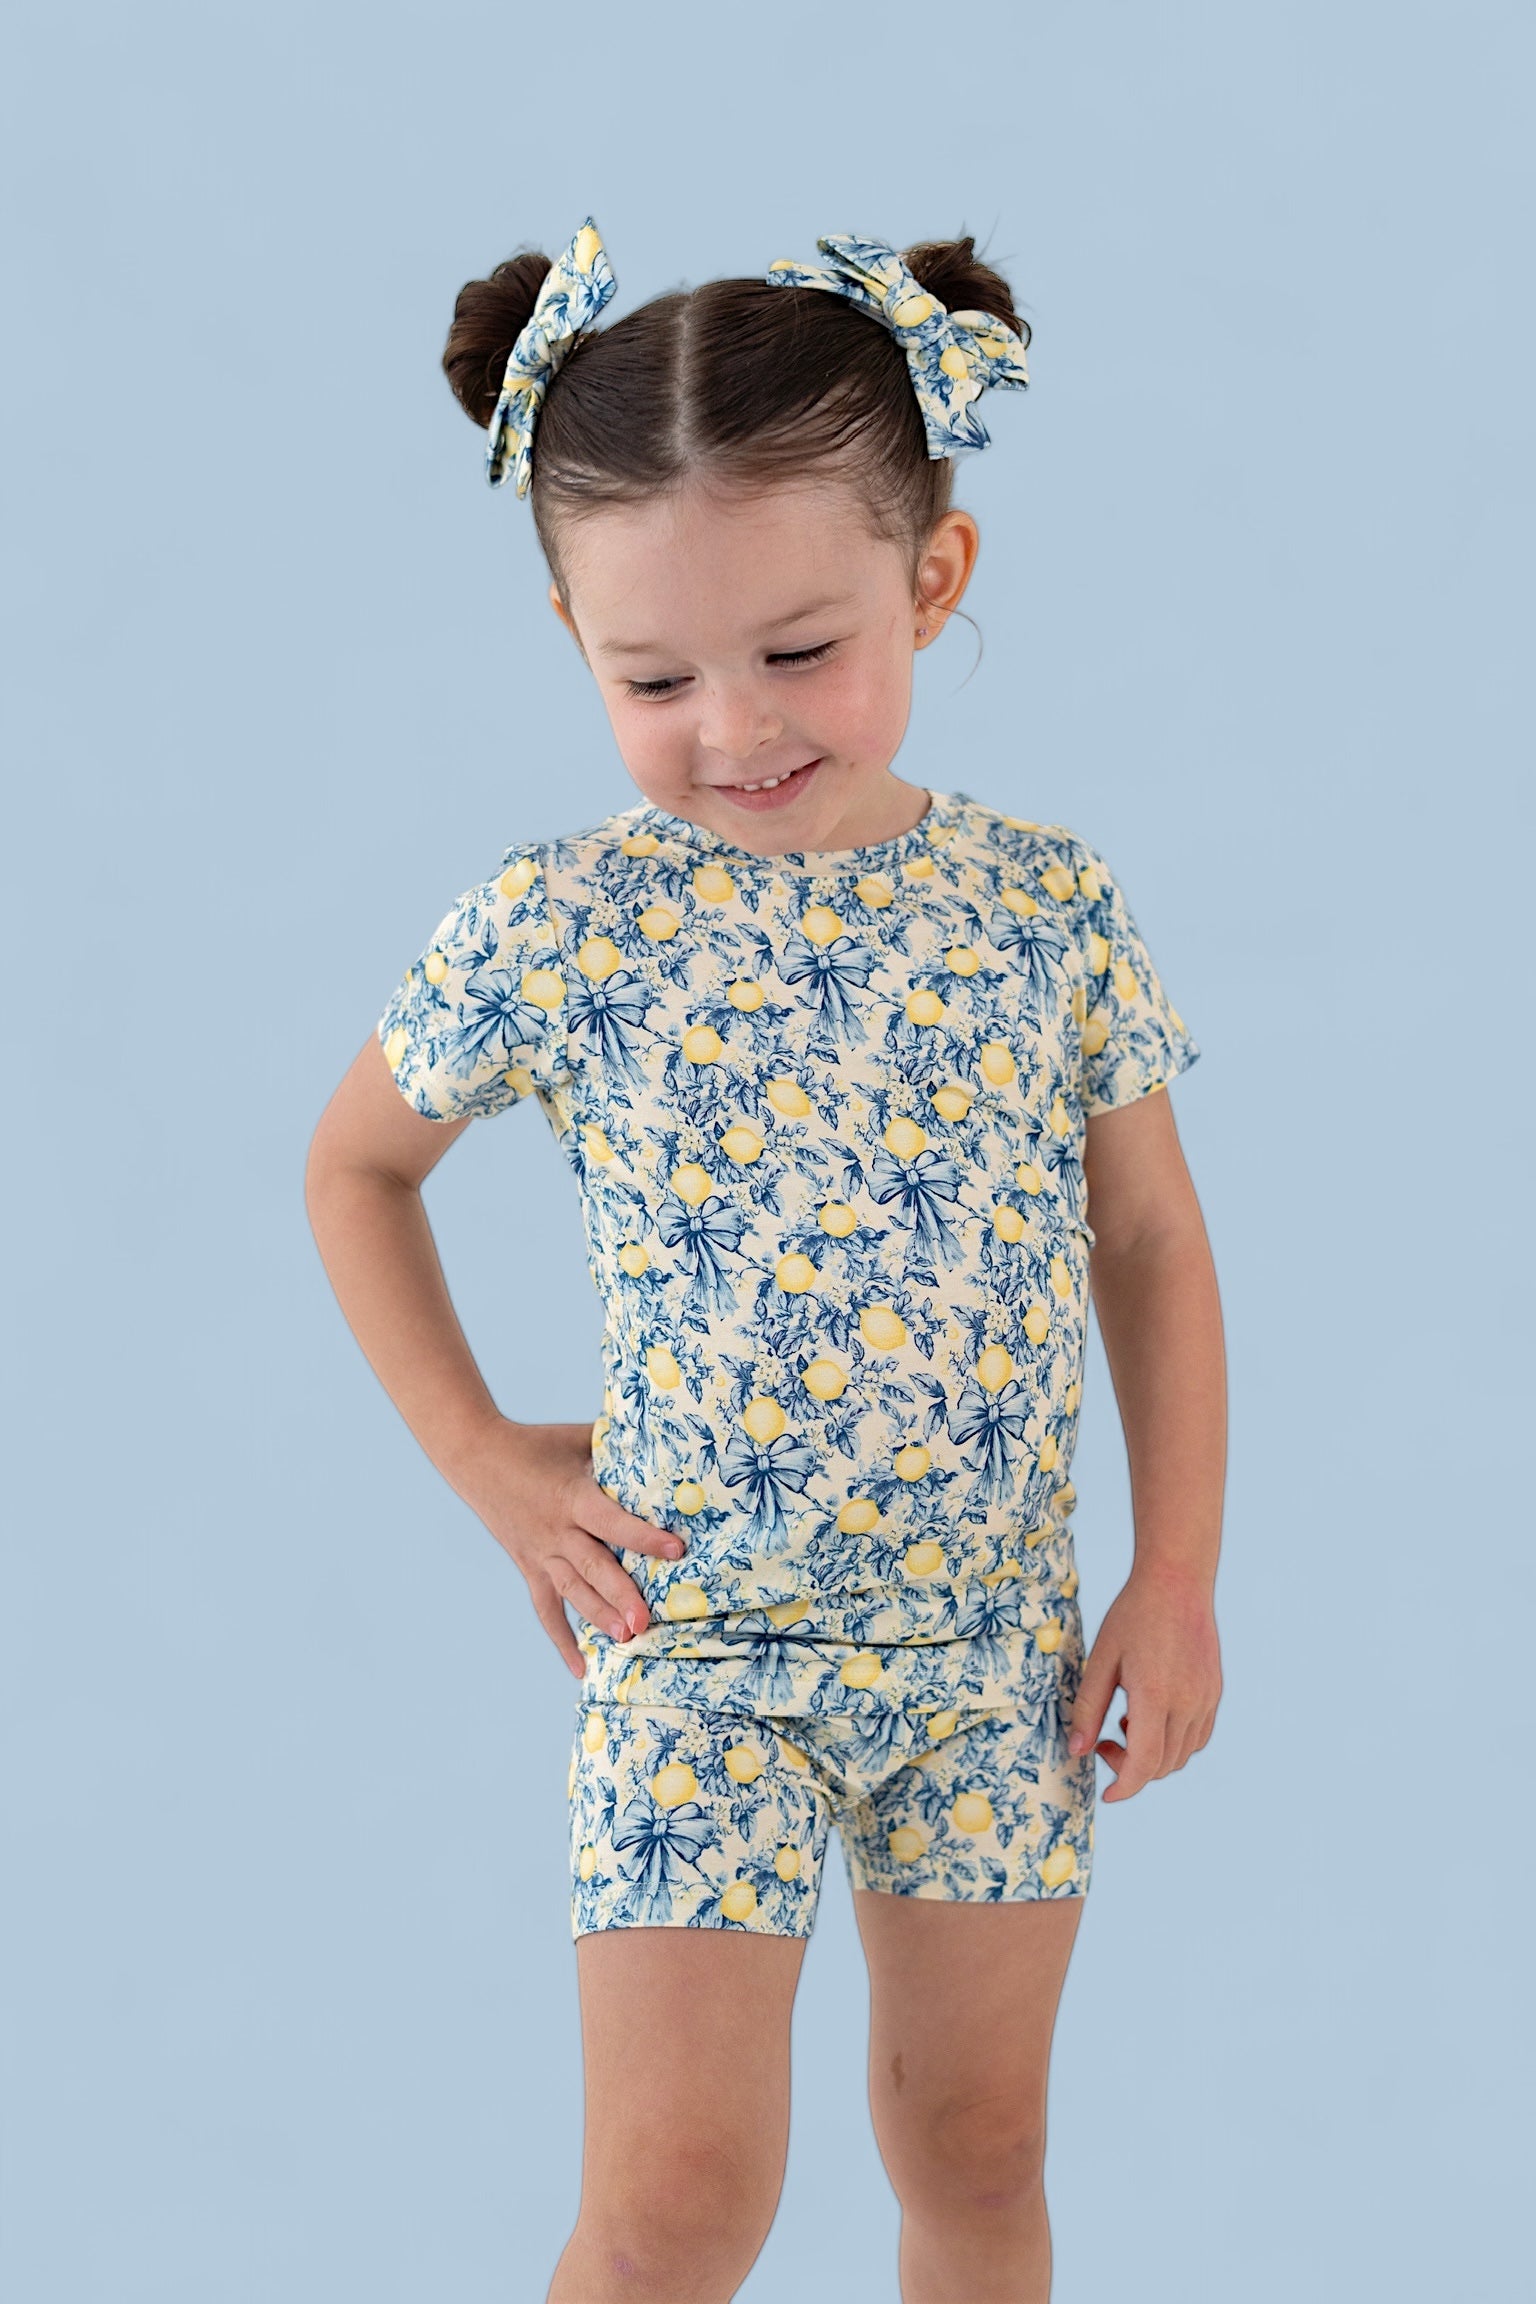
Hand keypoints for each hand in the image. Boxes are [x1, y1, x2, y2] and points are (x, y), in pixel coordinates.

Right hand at [450, 1416, 687, 1679]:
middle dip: (620, 1594)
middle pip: (592, 1566)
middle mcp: (556, 1530)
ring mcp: (540, 1553)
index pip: (611, 1520)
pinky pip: (546, 1608)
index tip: (676, 1549)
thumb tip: (664, 1441)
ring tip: (626, 1639)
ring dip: (599, 1616)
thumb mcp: (577, 1438)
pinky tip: (581, 1669)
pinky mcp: (529, 1567)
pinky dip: (562, 1639)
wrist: (476, 1456)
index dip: (643, 1536)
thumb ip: (618, 1445)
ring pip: (572, 1591)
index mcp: (572, 1496)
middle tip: (646, 1621)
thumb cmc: (536, 1443)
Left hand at [1066, 1568, 1221, 1801]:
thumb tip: (1077, 1750)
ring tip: (1128, 1722)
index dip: (1124, 1786)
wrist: (1177, 1581)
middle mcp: (1188, 1704)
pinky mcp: (1214, 1692)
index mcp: (1155, 1696)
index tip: (1107, 1794)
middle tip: (1104, 1742)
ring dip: (1154, 1756)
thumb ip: (1089, 1708)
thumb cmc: (1134, 1615)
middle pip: (1163, 1765)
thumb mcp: (1101, 1659)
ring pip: (1183, 1754)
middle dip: (1131, 1768)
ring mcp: (1206, 1699)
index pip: (1144, 1765)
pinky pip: (1198, 1736)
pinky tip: (1153, 1716)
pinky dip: (1175, 1742)